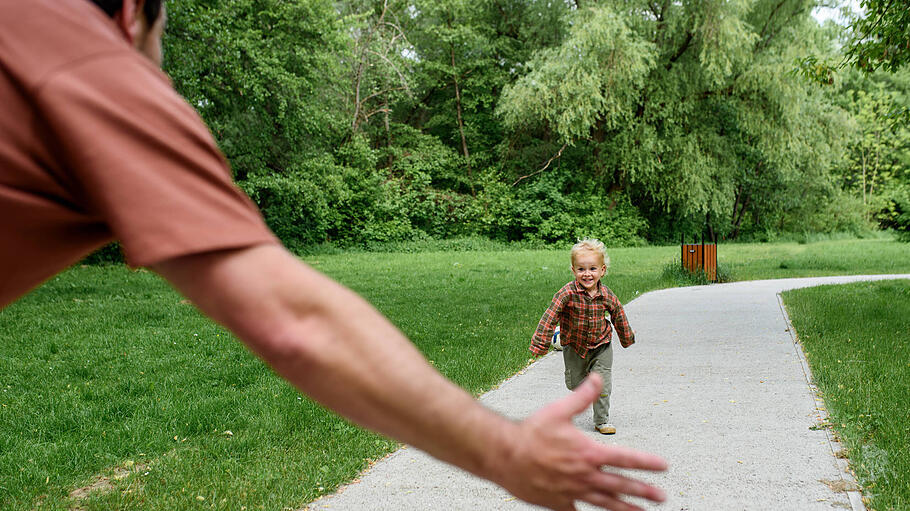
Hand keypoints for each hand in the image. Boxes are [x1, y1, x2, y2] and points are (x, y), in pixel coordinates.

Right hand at [492, 374, 665, 510]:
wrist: (504, 455)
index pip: (625, 458)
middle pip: (621, 485)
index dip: (647, 462)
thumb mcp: (558, 410)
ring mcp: (573, 491)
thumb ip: (582, 397)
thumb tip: (598, 379)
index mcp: (588, 452)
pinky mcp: (558, 502)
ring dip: (626, 508)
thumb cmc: (530, 433)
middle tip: (661, 496)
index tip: (662, 466)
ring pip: (606, 503)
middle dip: (644, 491)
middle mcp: (584, 474)